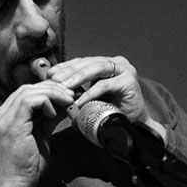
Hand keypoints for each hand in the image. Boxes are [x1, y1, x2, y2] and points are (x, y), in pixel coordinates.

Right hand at [0, 80, 74, 186]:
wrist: (15, 186)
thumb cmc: (28, 166)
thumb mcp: (41, 135)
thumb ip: (50, 118)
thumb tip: (65, 104)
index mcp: (3, 117)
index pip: (24, 93)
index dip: (47, 90)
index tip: (67, 95)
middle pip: (26, 88)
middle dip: (52, 88)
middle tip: (71, 95)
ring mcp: (2, 119)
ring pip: (28, 91)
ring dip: (52, 93)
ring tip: (68, 101)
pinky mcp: (11, 125)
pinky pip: (29, 101)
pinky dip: (46, 101)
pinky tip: (56, 111)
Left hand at [45, 56, 166, 142]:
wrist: (135, 124)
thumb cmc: (113, 110)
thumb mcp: (93, 96)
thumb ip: (79, 89)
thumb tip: (54, 88)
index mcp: (108, 63)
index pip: (84, 61)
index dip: (67, 66)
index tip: (51, 73)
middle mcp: (118, 63)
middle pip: (89, 63)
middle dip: (70, 71)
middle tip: (54, 80)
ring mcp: (125, 70)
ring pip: (96, 69)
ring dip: (77, 78)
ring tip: (64, 87)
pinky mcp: (129, 81)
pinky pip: (104, 85)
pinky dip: (90, 93)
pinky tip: (79, 100)